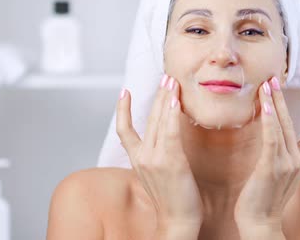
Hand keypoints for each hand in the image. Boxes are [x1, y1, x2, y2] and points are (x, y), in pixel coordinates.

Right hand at [116, 75, 202, 232]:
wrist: (177, 222)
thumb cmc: (173, 201)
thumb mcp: (158, 175)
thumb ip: (157, 156)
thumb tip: (164, 141)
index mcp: (137, 160)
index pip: (124, 131)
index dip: (122, 110)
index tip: (124, 92)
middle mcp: (142, 157)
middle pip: (147, 118)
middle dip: (157, 95)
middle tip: (165, 77)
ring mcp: (154, 159)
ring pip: (158, 120)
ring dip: (166, 97)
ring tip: (172, 81)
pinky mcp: (170, 161)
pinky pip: (170, 131)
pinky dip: (171, 113)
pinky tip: (175, 100)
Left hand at [234, 76, 299, 231]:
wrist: (260, 224)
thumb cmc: (263, 201)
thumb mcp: (278, 176)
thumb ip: (280, 158)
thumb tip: (273, 140)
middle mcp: (298, 161)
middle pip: (295, 122)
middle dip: (284, 98)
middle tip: (274, 79)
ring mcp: (287, 164)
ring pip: (282, 125)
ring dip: (274, 102)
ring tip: (266, 85)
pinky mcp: (271, 167)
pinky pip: (272, 138)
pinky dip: (269, 119)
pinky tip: (263, 105)